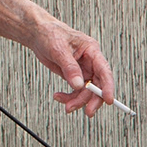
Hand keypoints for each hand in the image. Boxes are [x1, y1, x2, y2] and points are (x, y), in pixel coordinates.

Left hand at [0, 0, 117, 118]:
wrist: (38, 34)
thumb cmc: (50, 34)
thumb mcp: (58, 49)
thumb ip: (69, 67)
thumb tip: (78, 85)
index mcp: (91, 51)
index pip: (104, 71)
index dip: (108, 86)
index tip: (108, 100)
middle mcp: (90, 62)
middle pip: (97, 85)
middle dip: (92, 99)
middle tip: (86, 112)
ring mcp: (83, 70)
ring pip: (86, 91)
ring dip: (77, 100)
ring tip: (65, 105)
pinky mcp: (74, 75)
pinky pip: (76, 91)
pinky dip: (69, 97)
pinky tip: (58, 97)